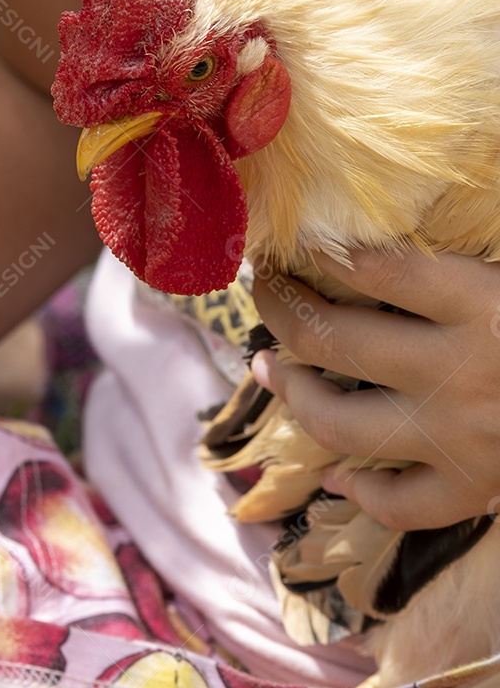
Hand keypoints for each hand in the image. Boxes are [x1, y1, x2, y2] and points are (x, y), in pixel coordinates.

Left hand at [251, 249, 499, 530]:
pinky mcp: (474, 489)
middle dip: (281, 310)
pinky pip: (399, 502)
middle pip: (333, 338)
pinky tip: (339, 475)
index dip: (320, 251)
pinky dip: (361, 491)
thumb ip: (469, 259)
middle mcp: (458, 370)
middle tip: (264, 292)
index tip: (296, 244)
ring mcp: (459, 437)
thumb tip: (391, 238)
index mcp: (482, 304)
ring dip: (291, 392)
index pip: (372, 267)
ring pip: (339, 421)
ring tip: (269, 366)